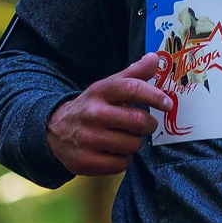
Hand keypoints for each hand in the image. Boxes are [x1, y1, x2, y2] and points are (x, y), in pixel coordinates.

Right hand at [47, 54, 165, 175]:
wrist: (54, 130)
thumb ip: (133, 74)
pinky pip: (121, 164)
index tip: (167, 104)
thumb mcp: (107, 87)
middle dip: (148, 125)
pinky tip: (114, 152)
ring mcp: (88, 139)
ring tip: (125, 138)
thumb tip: (155, 58)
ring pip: (132, 145)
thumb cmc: (91, 107)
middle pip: (137, 121)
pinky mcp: (86, 161)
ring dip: (134, 143)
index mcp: (100, 92)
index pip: (131, 89)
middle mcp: (93, 114)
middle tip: (145, 125)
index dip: (154, 96)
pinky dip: (123, 160)